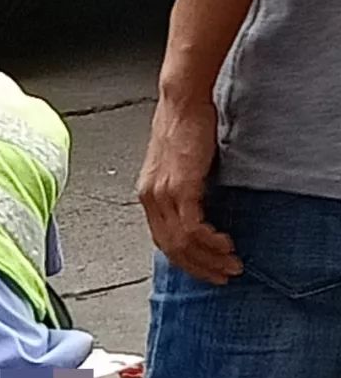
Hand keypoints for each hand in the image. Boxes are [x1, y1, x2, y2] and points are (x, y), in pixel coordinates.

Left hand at [137, 95, 241, 284]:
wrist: (182, 102)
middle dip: (199, 267)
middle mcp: (150, 200)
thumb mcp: (178, 166)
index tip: (206, 269)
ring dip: (209, 258)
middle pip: (171, 249)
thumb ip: (183, 190)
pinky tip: (224, 244)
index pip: (163, 241)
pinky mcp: (178, 189)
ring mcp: (162, 196)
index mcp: (147, 197)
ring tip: (230, 264)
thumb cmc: (184, 127)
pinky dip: (209, 241)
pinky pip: (191, 227)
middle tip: (222, 275)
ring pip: (182, 243)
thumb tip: (198, 211)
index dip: (185, 260)